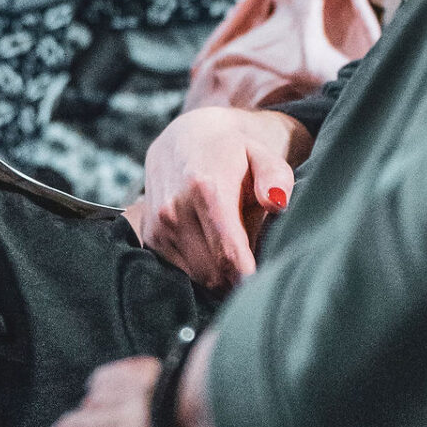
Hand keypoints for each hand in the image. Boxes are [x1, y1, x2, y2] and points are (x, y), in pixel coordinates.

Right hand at [133, 107, 309, 291]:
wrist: (185, 138)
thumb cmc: (234, 153)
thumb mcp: (262, 155)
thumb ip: (275, 178)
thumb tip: (275, 203)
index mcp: (206, 188)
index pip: (228, 253)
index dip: (249, 279)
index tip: (264, 288)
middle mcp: (175, 209)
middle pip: (214, 272)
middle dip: (238, 279)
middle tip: (258, 270)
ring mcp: (159, 225)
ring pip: (197, 276)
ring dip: (220, 276)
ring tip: (235, 255)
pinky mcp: (150, 237)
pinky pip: (180, 272)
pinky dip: (200, 270)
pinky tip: (213, 251)